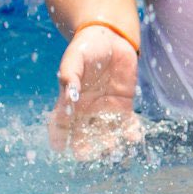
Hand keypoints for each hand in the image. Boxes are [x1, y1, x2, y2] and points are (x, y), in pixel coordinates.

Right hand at [49, 24, 143, 159]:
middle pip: (83, 135)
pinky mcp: (124, 105)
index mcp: (69, 102)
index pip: (60, 124)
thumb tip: (69, 96)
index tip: (59, 149)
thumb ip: (70, 77)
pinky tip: (134, 138)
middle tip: (90, 155)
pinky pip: (127, 123)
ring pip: (106, 133)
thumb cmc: (85, 49)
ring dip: (110, 144)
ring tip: (114, 151)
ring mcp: (105, 110)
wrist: (110, 39)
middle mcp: (86, 111)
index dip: (58, 137)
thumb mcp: (73, 59)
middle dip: (86, 147)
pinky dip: (131, 132)